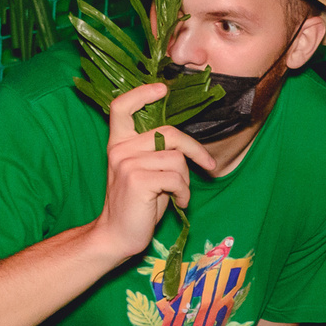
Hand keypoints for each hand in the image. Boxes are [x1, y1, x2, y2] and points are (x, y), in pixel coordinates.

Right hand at [97, 83, 217, 260]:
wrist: (117, 235)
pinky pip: (176, 178)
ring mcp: (127, 163)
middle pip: (168, 133)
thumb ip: (157, 152)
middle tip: (208, 164)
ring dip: (186, 180)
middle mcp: (120, 149)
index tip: (162, 89)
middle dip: (195, 149)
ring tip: (178, 194)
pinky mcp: (138, 180)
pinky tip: (178, 202)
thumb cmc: (137, 204)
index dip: (142, 93)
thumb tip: (185, 142)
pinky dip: (184, 192)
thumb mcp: (145, 171)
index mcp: (119, 143)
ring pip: (177, 159)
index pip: (121, 107)